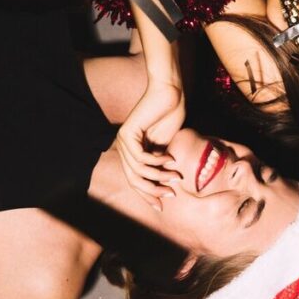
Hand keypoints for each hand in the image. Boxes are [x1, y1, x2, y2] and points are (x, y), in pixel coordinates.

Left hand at [116, 79, 184, 208]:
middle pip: (134, 180)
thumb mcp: (167, 145)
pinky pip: (142, 158)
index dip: (148, 195)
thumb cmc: (170, 115)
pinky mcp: (127, 134)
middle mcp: (122, 148)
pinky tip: (170, 160)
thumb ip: (162, 163)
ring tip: (176, 177)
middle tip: (171, 195)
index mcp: (131, 152)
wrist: (169, 93)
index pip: (136, 180)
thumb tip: (167, 185)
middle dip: (153, 191)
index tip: (163, 205)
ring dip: (160, 177)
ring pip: (139, 171)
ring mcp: (123, 141)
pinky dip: (157, 162)